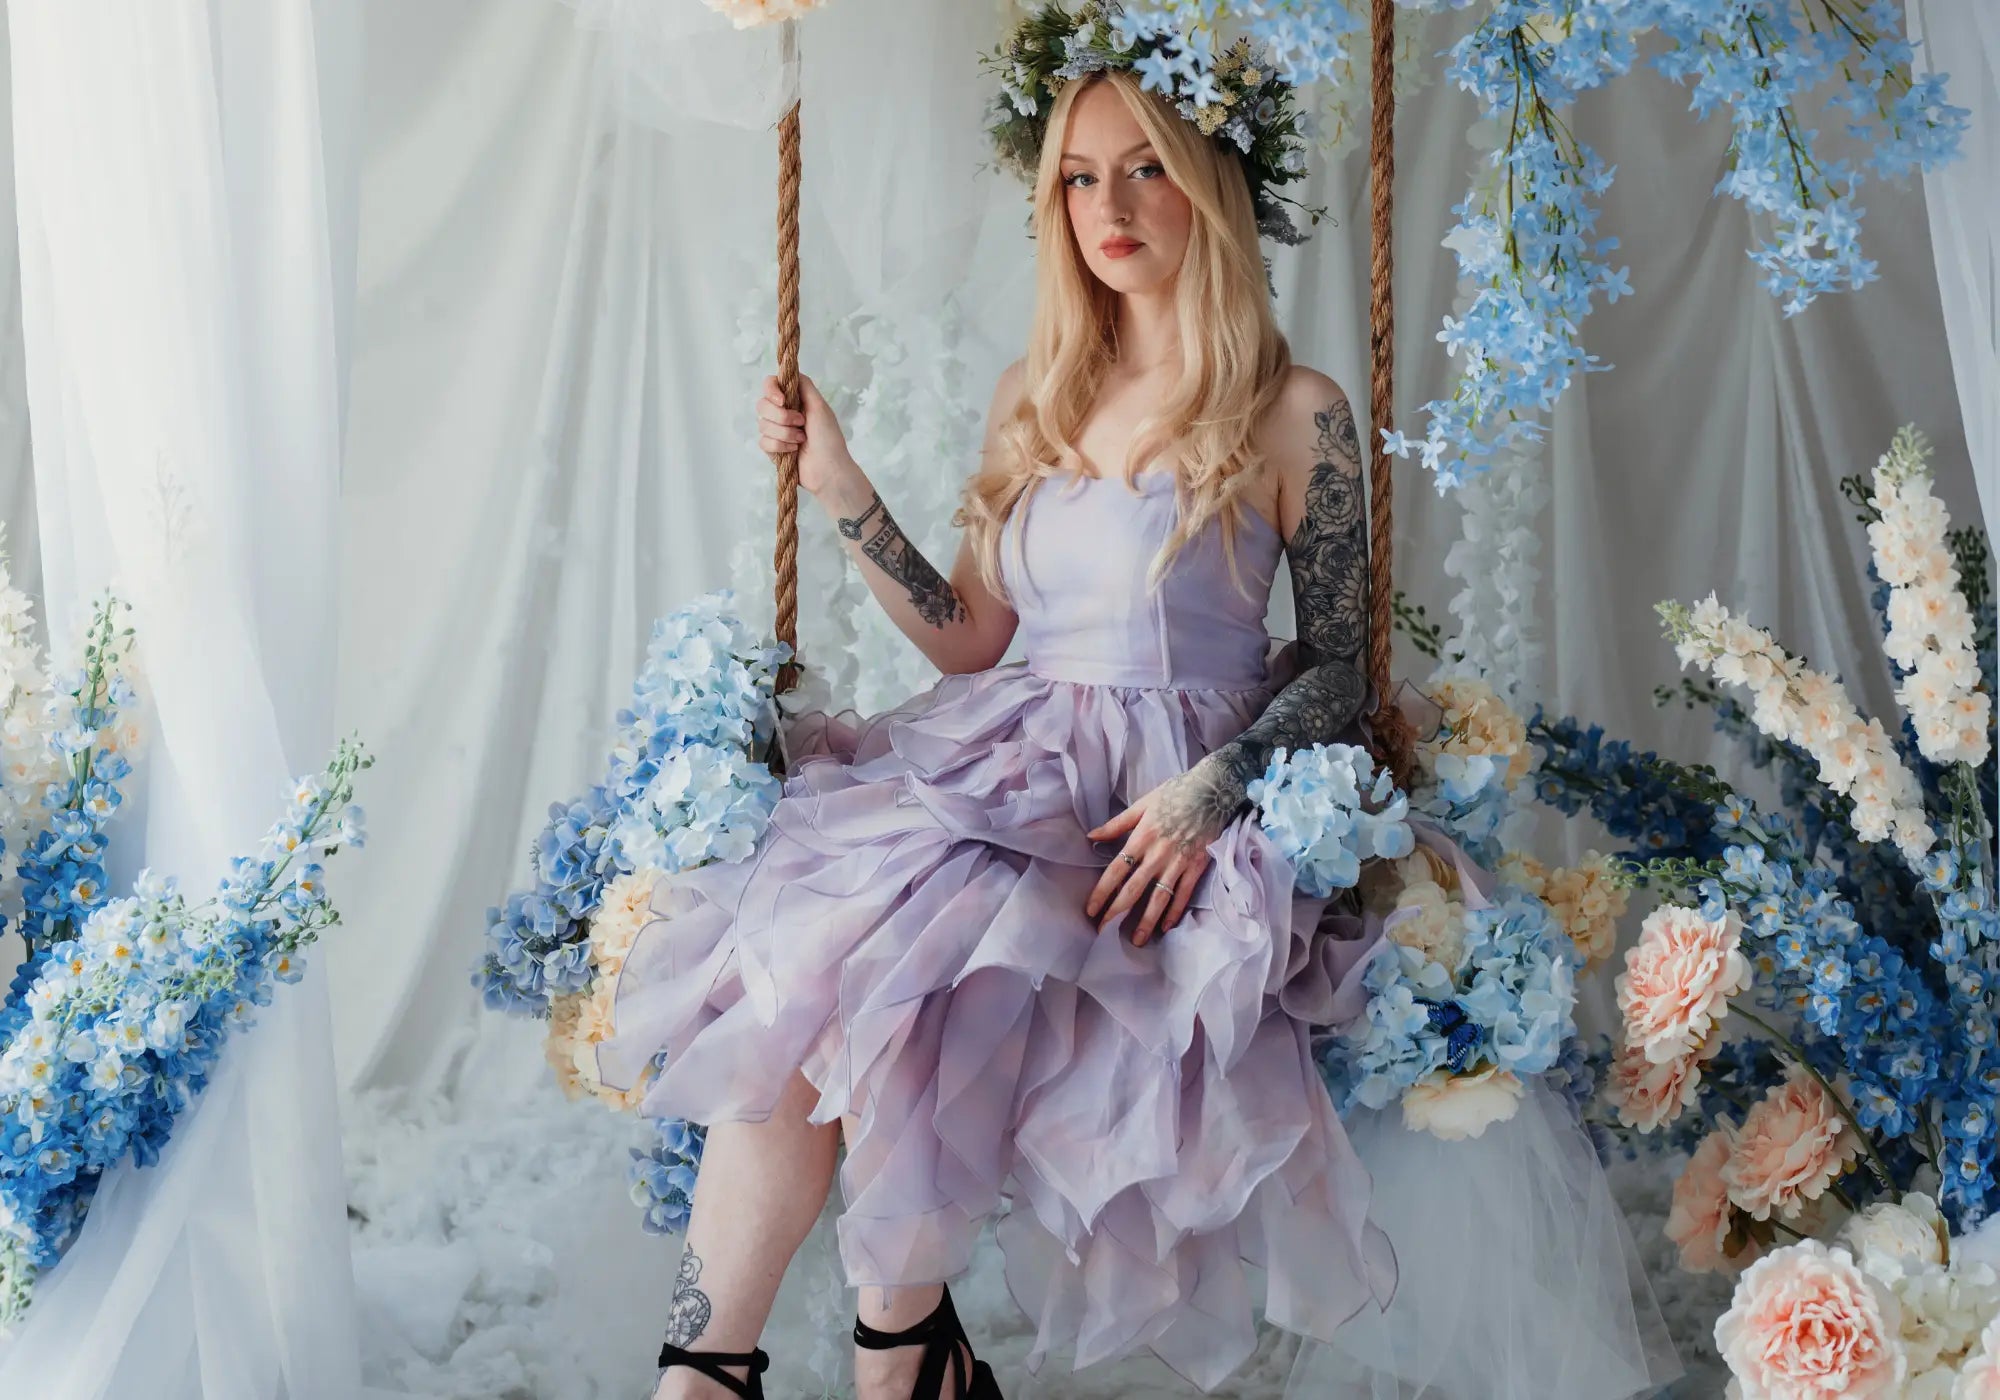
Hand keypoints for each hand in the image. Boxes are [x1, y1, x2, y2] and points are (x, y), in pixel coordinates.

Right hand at [756, 373, 856, 499]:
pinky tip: (793, 451)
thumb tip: (789, 370)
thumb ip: (804, 385)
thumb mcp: (819, 406)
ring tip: (801, 440)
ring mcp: (776, 431)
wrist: (828, 469)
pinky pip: (763, 441)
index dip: (771, 390)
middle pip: (762, 404)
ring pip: (762, 424)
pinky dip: (779, 446)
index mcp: (794, 400)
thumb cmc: (828, 438)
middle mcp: (783, 413)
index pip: (770, 384)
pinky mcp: (773, 449)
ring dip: (784, 433)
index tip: (782, 401)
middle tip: (801, 423)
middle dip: (781, 416)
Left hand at [1083, 758, 1241, 946]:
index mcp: (1141, 837)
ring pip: (1159, 897)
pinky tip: (1166, 927)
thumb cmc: (1175, 794)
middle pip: (1133, 889)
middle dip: (1116, 912)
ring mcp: (1179, 862)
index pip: (1116, 870)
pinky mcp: (1197, 866)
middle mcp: (1158, 854)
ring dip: (1146, 920)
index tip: (1091, 910)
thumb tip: (1091, 836)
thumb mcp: (1142, 804)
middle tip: (1103, 932)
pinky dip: (1175, 911)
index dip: (1102, 892)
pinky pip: (1184, 893)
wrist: (1212, 789)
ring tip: (1136, 940)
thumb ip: (1117, 824)